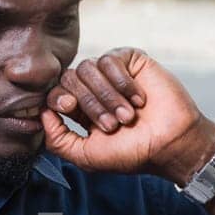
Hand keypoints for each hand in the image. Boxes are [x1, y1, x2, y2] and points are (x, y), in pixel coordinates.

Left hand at [41, 47, 214, 184]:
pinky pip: (110, 59)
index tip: (69, 107)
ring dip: (108, 96)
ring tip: (128, 116)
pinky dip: (122, 81)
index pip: (55, 93)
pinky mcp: (130, 61)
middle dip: (89, 103)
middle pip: (70, 78)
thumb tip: (43, 113)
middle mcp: (94, 89)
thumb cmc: (132, 153)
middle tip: (112, 124)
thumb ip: (57, 140)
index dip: (57, 97)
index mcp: (81, 110)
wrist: (171, 143)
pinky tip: (138, 98)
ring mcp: (111, 73)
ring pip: (88, 68)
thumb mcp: (87, 156)